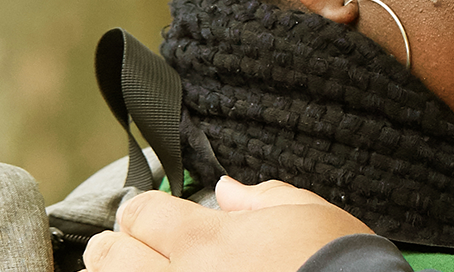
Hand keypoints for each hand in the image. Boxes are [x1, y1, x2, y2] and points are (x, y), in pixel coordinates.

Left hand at [83, 178, 373, 271]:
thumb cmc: (340, 265)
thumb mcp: (311, 216)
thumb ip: (263, 200)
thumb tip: (227, 190)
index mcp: (206, 239)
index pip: (144, 212)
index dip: (141, 210)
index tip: (142, 214)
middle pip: (114, 256)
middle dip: (113, 245)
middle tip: (115, 244)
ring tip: (116, 271)